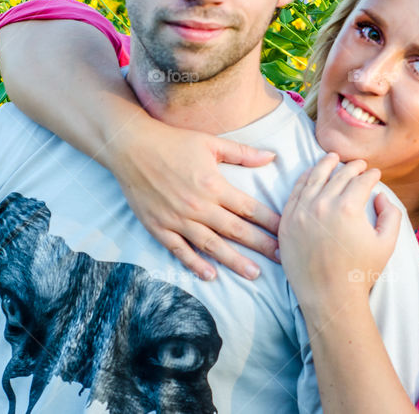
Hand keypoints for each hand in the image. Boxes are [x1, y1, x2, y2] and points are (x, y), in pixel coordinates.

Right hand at [103, 112, 278, 280]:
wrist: (130, 146)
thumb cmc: (172, 141)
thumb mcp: (211, 143)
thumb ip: (242, 153)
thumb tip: (272, 156)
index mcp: (214, 185)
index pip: (249, 209)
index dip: (271, 222)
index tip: (288, 232)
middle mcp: (198, 206)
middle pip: (236, 231)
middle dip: (261, 246)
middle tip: (282, 259)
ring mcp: (177, 219)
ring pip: (211, 245)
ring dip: (233, 261)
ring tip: (254, 274)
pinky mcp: (158, 227)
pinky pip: (180, 250)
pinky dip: (195, 264)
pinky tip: (210, 275)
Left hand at [278, 153, 401, 313]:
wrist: (329, 297)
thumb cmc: (360, 273)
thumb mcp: (387, 243)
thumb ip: (390, 214)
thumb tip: (379, 195)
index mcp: (348, 208)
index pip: (361, 180)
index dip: (371, 175)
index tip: (375, 174)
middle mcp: (322, 204)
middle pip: (339, 175)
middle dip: (352, 167)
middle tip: (359, 164)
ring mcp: (301, 212)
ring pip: (314, 177)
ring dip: (326, 164)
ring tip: (333, 157)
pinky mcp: (287, 222)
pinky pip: (295, 192)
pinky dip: (305, 179)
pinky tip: (311, 173)